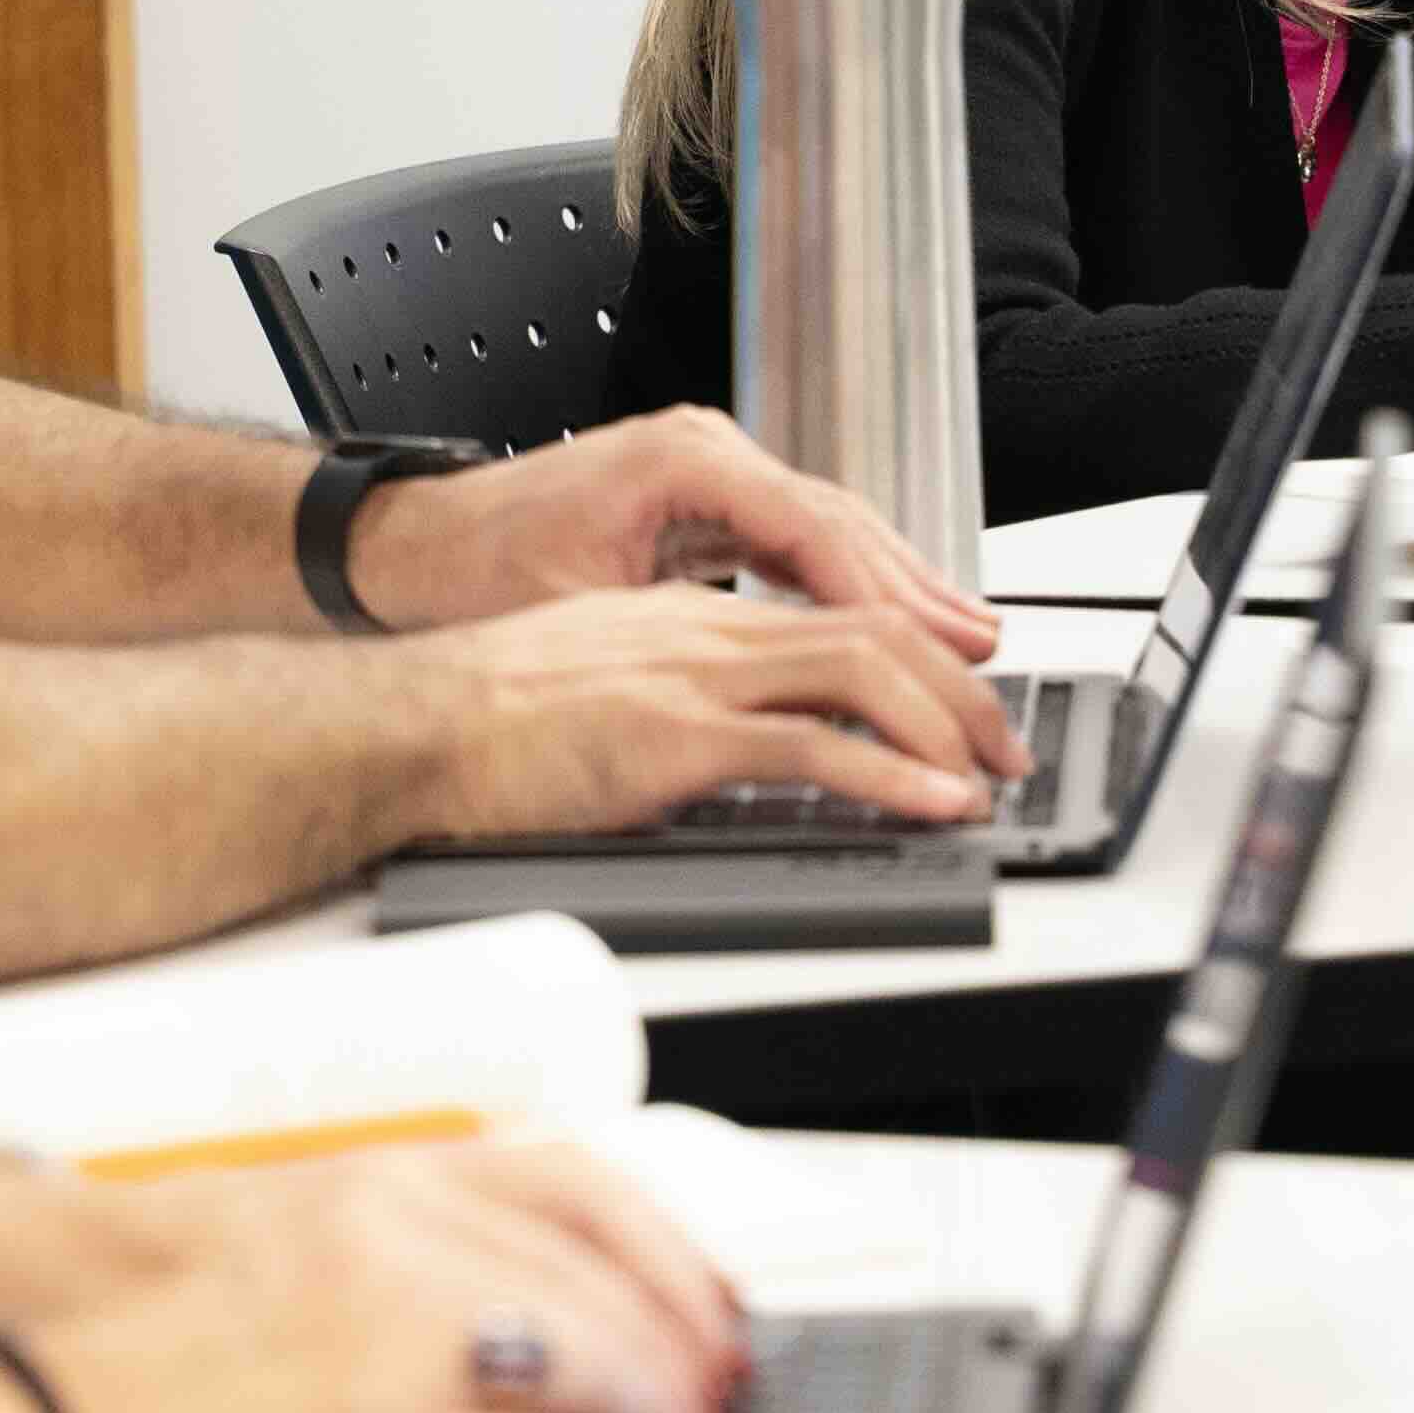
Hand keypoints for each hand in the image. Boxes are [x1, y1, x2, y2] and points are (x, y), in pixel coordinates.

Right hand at [0, 1138, 755, 1412]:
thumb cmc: (166, 1352)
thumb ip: (424, 1242)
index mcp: (381, 1184)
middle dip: (683, 1358)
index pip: (582, 1188)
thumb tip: (559, 1296)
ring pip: (597, 1370)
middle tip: (713, 1406)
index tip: (709, 1305)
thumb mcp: (298, 1236)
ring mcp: (395, 1352)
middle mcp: (398, 1248)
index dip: (672, 1255)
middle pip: (603, 1287)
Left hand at [342, 407, 1000, 661]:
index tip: (933, 644)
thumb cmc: (471, 572)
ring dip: (893, 584)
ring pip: (826, 527)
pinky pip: (794, 540)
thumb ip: (674, 640)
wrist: (406, 544)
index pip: (813, 528)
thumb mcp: (577, 617)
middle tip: (981, 646)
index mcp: (684, 463)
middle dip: (914, 586)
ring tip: (962, 637)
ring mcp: (707, 470)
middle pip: (838, 519)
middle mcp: (705, 451)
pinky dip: (843, 582)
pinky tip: (886, 622)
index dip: (882, 594)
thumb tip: (749, 684)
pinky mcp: (700, 500)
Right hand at [398, 580, 1024, 839]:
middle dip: (956, 688)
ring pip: (860, 673)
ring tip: (989, 775)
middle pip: (871, 633)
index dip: (912, 651)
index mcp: (689, 620)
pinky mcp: (675, 736)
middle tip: (1005, 744)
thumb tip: (722, 751)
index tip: (956, 696)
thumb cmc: (480, 719)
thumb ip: (668, 705)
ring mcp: (694, 679)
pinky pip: (810, 745)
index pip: (832, 613)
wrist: (409, 723)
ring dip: (943, 724)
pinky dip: (887, 771)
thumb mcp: (598, 691)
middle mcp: (705, 633)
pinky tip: (930, 800)